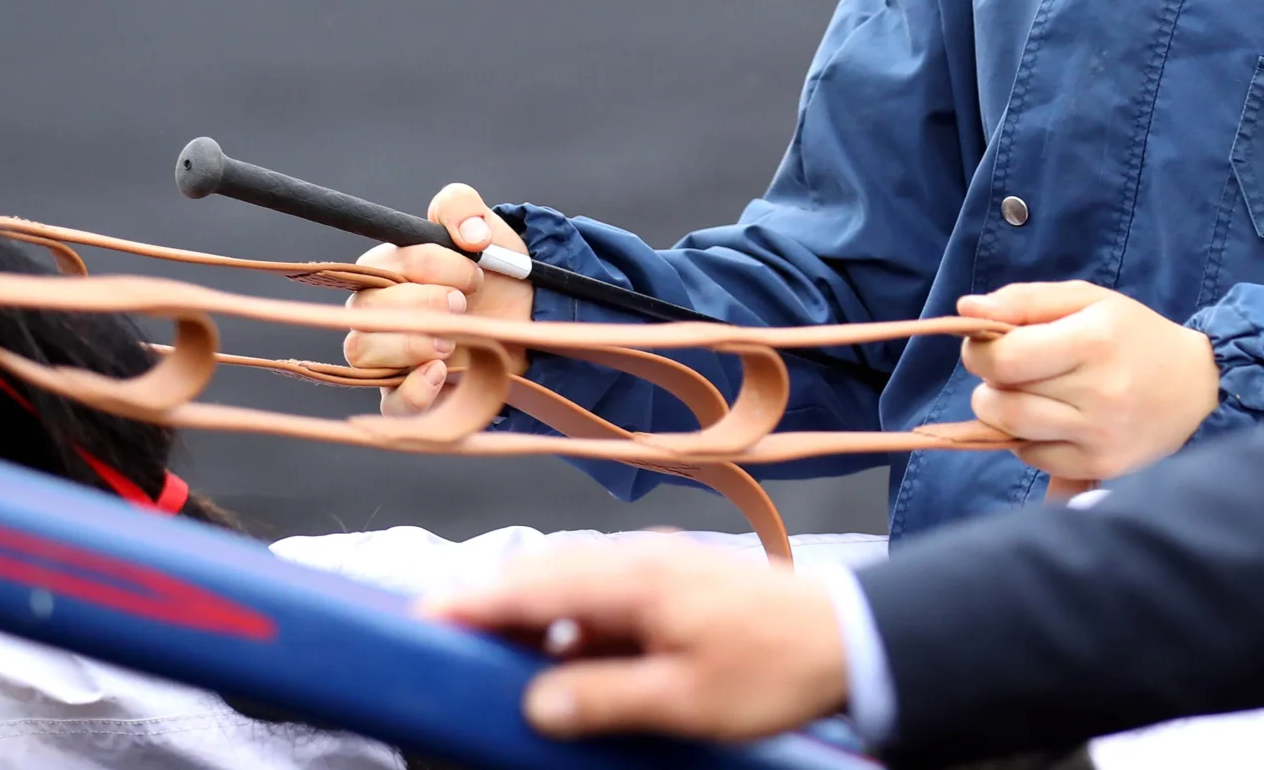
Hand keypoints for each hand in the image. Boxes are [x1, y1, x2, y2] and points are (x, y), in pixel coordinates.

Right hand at [341, 183, 533, 412]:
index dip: (429, 265)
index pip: (383, 264)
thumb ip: (463, 207)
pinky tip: (441, 373)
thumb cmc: (493, 270)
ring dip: (410, 344)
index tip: (474, 270)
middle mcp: (375, 312)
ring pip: (363, 351)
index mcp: (387, 270)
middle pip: (365, 309)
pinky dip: (413, 390)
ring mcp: (387, 357)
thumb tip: (471, 235)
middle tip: (463, 304)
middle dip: (421, 304)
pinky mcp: (407, 394)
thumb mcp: (484, 228)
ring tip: (452, 340)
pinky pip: (390, 403)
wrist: (528, 316)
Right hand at [420, 535, 848, 740]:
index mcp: (632, 579)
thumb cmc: (773, 666)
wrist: (849, 636)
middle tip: (432, 645)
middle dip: (482, 609)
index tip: (414, 620)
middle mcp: (635, 561)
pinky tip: (558, 666)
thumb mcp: (686, 700)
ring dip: (525, 620)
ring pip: (565, 588)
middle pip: (536, 577)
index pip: (528, 583)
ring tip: (485, 663)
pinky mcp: (668, 586)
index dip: (467, 602)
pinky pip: (597, 600)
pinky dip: (565, 628)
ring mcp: (652, 569)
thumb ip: (604, 698)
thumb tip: (533, 702)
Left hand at [957, 280, 1218, 483]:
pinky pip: (1034, 459)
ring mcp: (1099, 436)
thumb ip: (1024, 300)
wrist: (1198, 388)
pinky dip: (1027, 440)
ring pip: (1011, 433)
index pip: (1004, 359)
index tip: (989, 344)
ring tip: (1025, 394)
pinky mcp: (1101, 466)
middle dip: (989, 383)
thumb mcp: (1086, 299)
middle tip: (1009, 370)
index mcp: (1093, 341)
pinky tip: (1051, 420)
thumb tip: (965, 310)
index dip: (980, 351)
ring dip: (1002, 413)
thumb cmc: (1132, 335)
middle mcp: (1098, 393)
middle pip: (1001, 401)